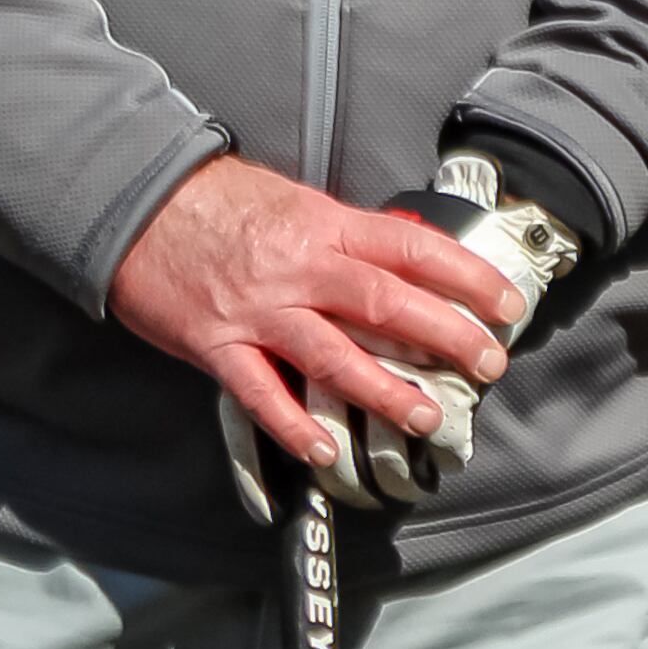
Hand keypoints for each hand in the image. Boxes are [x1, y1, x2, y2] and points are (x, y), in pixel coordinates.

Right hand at [109, 156, 524, 477]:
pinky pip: (260, 393)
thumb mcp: (297, 201)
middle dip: (447, 335)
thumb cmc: (222, 200)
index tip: (507, 302)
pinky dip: (292, 425)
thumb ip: (345, 234)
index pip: (415, 249)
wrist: (139, 203)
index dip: (468, 276)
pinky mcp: (216, 344)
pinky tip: (325, 448)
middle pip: (388, 303)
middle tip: (490, 363)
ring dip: (384, 390)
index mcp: (328, 226)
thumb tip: (401, 258)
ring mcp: (259, 310)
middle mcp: (301, 268)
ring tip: (426, 416)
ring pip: (333, 354)